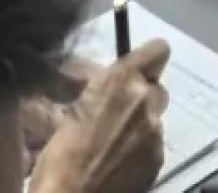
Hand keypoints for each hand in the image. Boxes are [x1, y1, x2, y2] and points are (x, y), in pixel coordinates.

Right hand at [31, 40, 169, 192]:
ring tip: (114, 149)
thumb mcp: (70, 117)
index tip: (137, 74)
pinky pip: (154, 145)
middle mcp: (144, 98)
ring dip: (140, 128)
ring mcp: (156, 129)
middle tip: (119, 119)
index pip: (157, 50)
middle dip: (141, 100)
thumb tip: (107, 91)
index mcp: (119, 81)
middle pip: (156, 89)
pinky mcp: (160, 157)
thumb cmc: (58, 162)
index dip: (148, 61)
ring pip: (155, 119)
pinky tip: (120, 167)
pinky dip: (141, 152)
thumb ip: (100, 97)